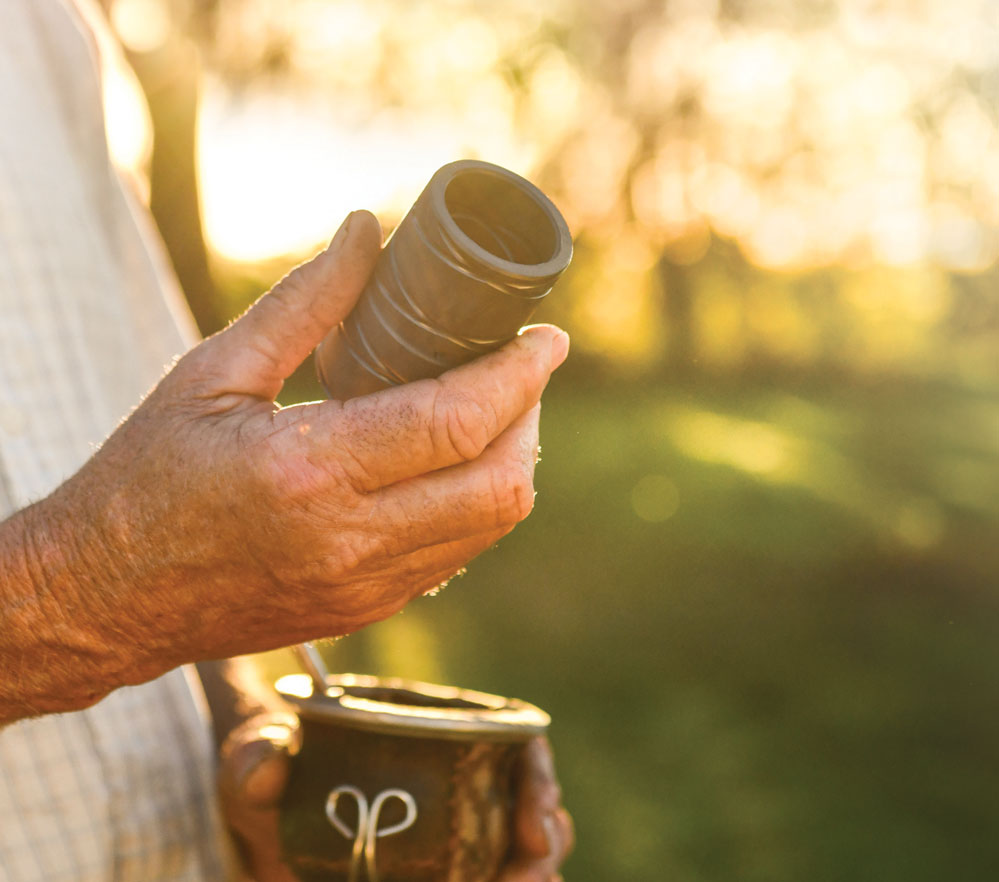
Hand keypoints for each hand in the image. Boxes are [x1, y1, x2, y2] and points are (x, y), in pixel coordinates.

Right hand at [29, 210, 567, 698]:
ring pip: (490, 526)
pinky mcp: (365, 612)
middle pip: (501, 484)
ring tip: (491, 413)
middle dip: (531, 418)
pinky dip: (474, 505)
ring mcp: (364, 587)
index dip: (522, 374)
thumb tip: (367, 231)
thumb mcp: (214, 373)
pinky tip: (448, 468)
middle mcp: (351, 538)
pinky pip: (455, 557)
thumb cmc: (148, 476)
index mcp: (311, 468)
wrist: (107, 596)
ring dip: (511, 463)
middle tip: (521, 372)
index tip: (547, 339)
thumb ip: (305, 302)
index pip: (459, 420)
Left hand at [219, 717, 572, 881]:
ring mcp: (450, 832)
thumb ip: (256, 756)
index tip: (534, 821)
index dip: (535, 777)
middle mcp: (456, 778)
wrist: (250, 822)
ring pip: (518, 852)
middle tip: (531, 872)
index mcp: (435, 730)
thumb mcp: (254, 756)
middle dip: (543, 840)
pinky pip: (481, 879)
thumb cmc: (266, 766)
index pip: (512, 740)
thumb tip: (267, 773)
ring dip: (533, 873)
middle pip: (528, 803)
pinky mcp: (435, 871)